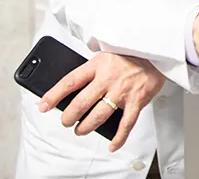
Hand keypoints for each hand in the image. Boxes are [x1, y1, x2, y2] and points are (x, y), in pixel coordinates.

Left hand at [38, 53, 165, 151]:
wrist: (156, 52)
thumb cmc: (129, 55)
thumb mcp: (105, 56)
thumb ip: (91, 71)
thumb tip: (73, 90)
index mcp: (98, 65)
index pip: (70, 81)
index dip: (54, 95)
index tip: (43, 105)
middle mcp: (108, 78)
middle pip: (81, 103)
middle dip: (69, 117)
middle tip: (66, 121)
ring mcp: (122, 91)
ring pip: (98, 115)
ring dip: (86, 127)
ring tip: (80, 130)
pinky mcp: (137, 100)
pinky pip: (126, 124)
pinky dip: (119, 138)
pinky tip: (112, 145)